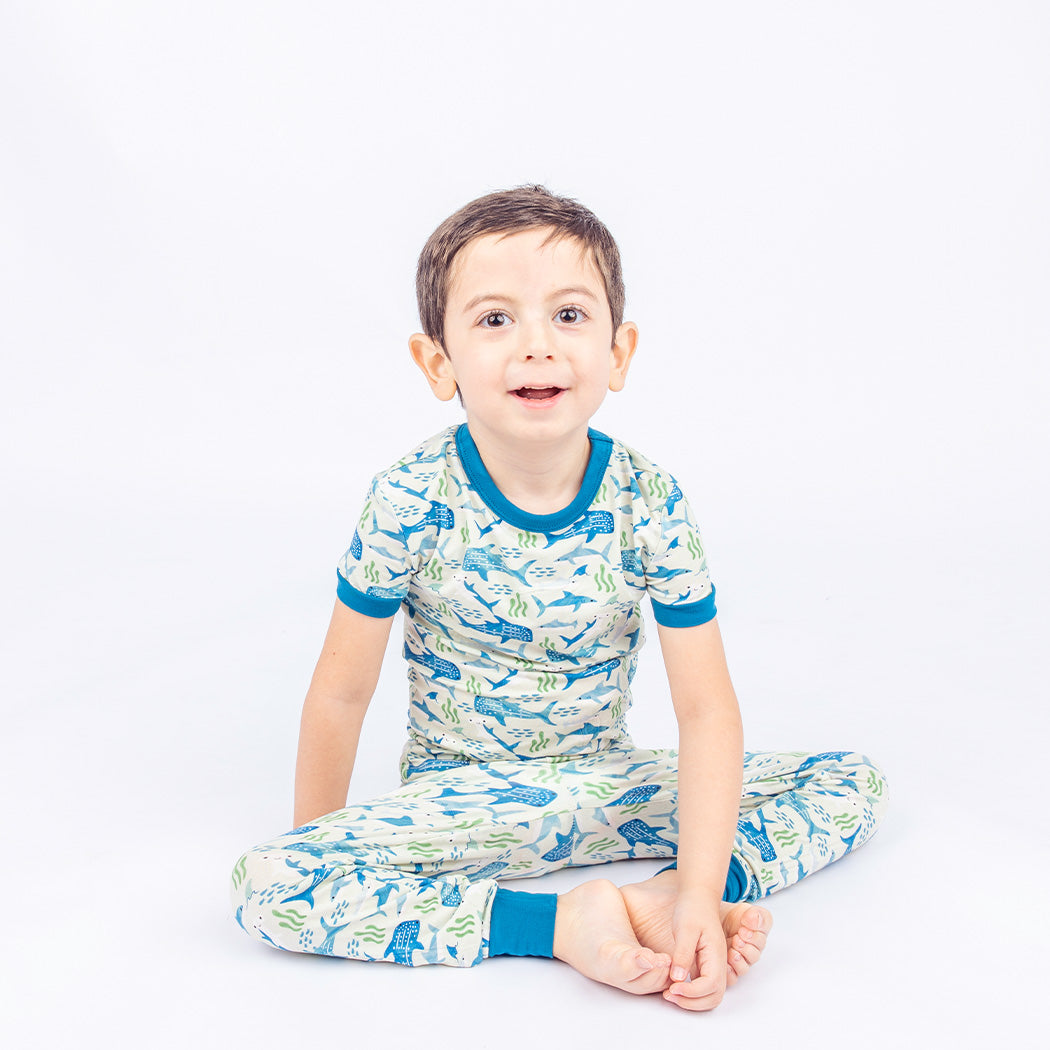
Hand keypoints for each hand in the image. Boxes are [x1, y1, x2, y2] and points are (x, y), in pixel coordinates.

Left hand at [664, 892, 727, 1010]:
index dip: (691, 992)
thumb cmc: (692, 909)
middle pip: (714, 997)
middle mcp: (718, 964)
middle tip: (669, 995)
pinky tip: (673, 986)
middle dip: (692, 1003)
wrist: (698, 897)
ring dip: (692, 1001)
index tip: (672, 988)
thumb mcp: (685, 929)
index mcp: (716, 955)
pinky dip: (690, 994)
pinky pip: (702, 988)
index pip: (710, 985)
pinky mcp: (705, 966)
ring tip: (669, 993)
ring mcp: (713, 966)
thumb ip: (683, 953)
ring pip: (710, 996)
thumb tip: (678, 979)